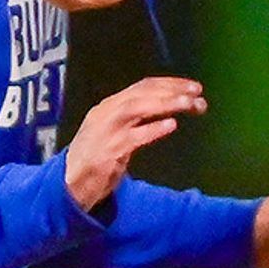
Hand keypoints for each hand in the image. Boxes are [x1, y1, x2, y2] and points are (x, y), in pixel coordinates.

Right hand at [66, 74, 203, 209]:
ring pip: (138, 108)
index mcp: (109, 105)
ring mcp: (106, 131)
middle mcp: (106, 113)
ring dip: (166, 104)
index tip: (193, 87)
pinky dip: (153, 129)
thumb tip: (166, 106)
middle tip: (198, 93)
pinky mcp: (108, 152)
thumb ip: (134, 118)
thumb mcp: (113, 130)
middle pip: (143, 93)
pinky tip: (171, 125)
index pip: (143, 86)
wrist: (70, 184)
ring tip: (190, 104)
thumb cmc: (96, 156)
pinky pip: (134, 137)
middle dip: (173, 90)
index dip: (170, 83)